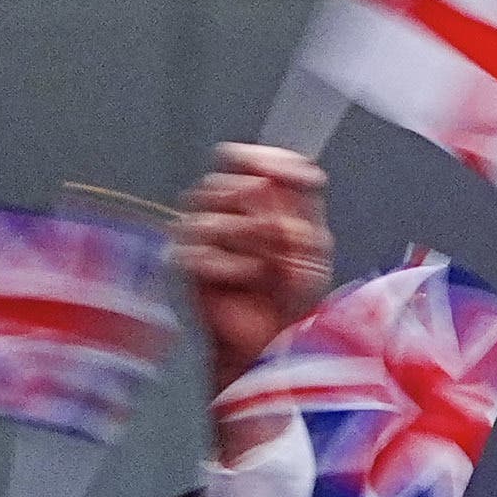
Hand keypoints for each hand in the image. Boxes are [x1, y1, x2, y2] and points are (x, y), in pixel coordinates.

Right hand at [173, 145, 333, 405]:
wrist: (269, 337)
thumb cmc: (291, 291)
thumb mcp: (312, 243)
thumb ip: (304, 201)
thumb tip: (293, 166)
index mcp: (252, 198)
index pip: (244, 159)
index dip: (264, 159)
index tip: (289, 174)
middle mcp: (221, 208)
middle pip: (234, 185)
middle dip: (268, 218)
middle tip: (284, 250)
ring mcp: (198, 231)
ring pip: (217, 215)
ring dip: (251, 244)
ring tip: (265, 269)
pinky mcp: (184, 259)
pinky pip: (205, 249)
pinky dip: (233, 268)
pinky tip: (246, 281)